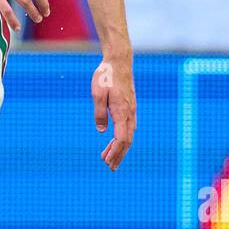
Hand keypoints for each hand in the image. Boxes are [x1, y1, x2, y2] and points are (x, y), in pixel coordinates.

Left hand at [92, 55, 135, 170]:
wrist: (119, 61)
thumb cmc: (106, 75)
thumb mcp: (97, 93)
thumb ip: (99, 113)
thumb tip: (102, 131)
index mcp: (122, 111)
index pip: (121, 139)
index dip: (115, 152)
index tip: (108, 162)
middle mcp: (130, 113)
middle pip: (127, 140)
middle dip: (118, 155)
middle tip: (110, 167)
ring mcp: (131, 110)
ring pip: (128, 134)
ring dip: (120, 148)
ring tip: (109, 158)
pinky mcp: (130, 106)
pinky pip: (129, 127)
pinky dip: (122, 137)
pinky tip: (116, 141)